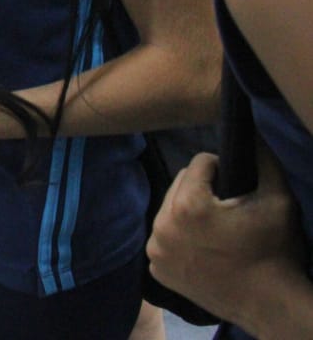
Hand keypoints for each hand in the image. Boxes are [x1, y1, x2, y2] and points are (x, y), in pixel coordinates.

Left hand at [147, 150, 309, 327]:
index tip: (235, 181)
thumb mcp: (278, 199)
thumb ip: (263, 159)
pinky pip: (164, 239)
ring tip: (213, 222)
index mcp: (188, 206)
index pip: (198, 163)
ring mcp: (156, 250)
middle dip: (200, 188)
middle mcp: (163, 226)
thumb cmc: (277, 251)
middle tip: (225, 204)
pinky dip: (179, 239)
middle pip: (179, 185)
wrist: (271, 305)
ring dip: (187, 211)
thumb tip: (254, 130)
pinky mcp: (157, 269)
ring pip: (169, 211)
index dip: (219, 167)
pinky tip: (201, 245)